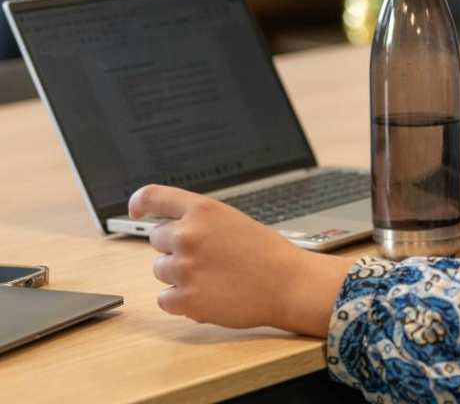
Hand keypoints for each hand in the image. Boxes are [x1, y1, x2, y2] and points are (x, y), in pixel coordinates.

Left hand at [129, 184, 350, 335]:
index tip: (137, 210)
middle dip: (175, 246)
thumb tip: (168, 227)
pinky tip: (206, 293)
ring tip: (211, 274)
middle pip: (156, 238)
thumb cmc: (263, 251)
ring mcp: (184, 268)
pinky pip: (164, 298)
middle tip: (205, 254)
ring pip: (160, 269)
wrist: (286, 282)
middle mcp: (188, 235)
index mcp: (202, 209)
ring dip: (178, 273)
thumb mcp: (231, 219)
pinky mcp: (184, 299)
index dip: (139, 203)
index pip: (152, 196)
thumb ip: (199, 220)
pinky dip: (180, 299)